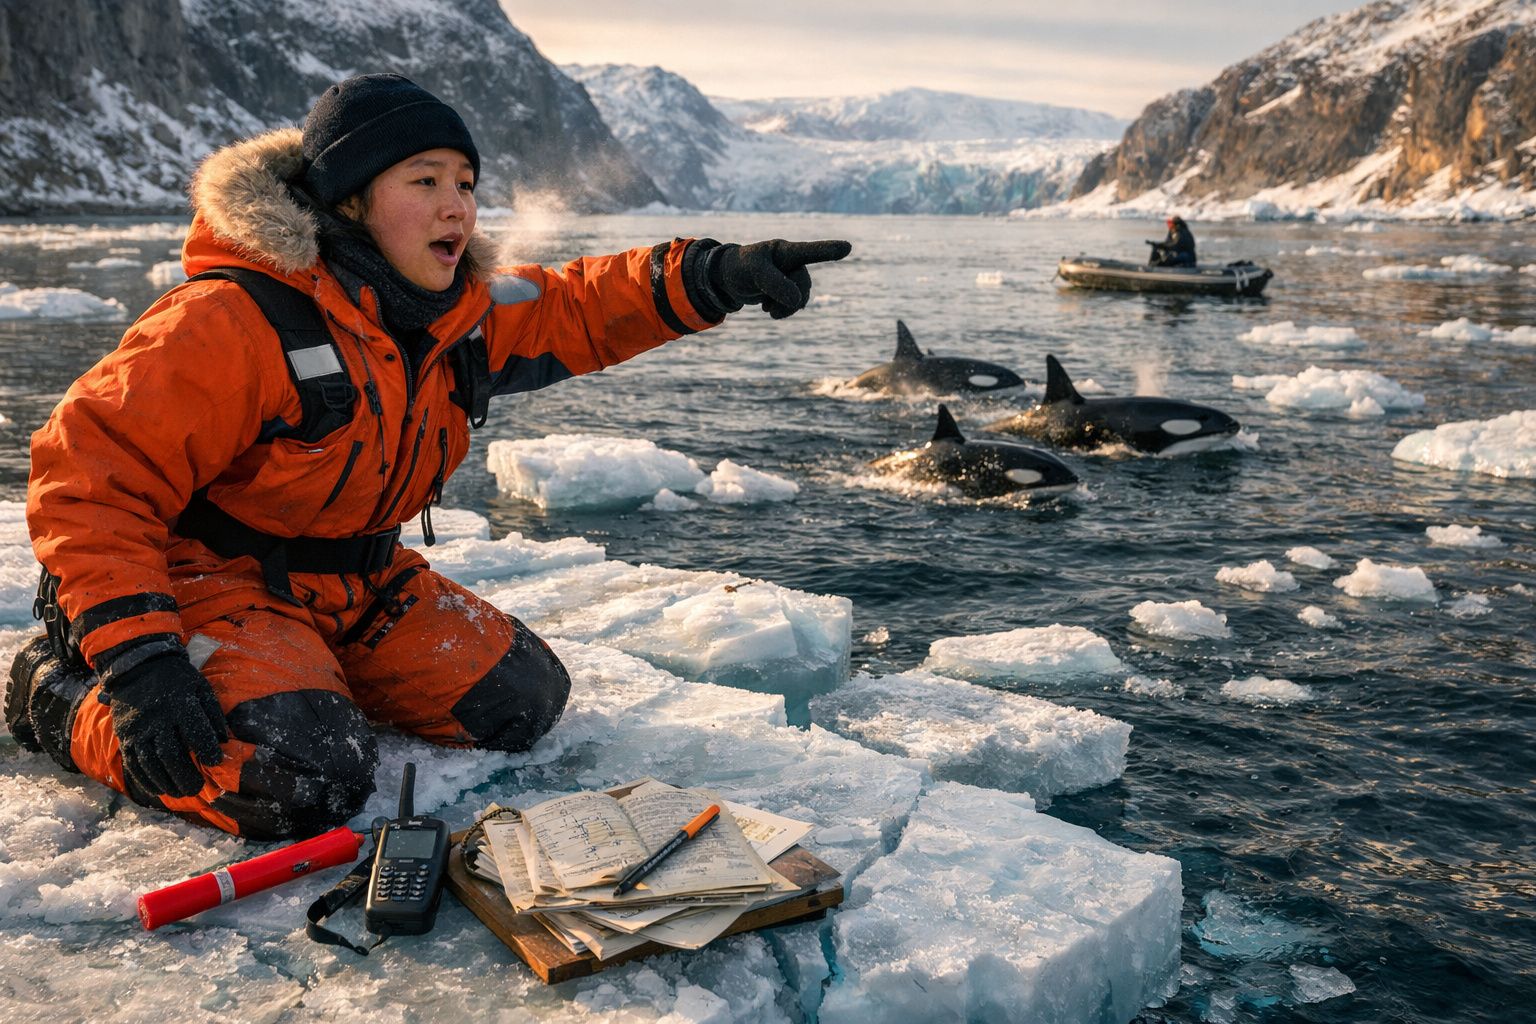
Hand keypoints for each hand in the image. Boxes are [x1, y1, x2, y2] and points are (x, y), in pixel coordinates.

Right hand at [106, 649, 227, 797]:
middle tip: (197, 789)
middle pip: (171, 754)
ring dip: (166, 782)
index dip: (207, 750)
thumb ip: (213, 713)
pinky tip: (158, 789)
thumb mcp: (200, 687)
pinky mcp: (124, 735)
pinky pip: (133, 763)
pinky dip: (146, 780)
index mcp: (179, 704)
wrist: (137, 667)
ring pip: (150, 763)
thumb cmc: (177, 679)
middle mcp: (156, 718)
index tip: (214, 762)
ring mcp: (137, 728)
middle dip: (185, 776)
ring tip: (180, 793)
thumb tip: (224, 741)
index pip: (196, 733)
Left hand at [707, 239, 851, 318]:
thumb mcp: (754, 273)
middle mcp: (792, 262)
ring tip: (767, 310)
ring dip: (786, 308)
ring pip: (801, 297)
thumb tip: (798, 300)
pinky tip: (767, 308)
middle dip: (790, 299)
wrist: (728, 278)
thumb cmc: (740, 267)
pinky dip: (783, 310)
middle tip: (769, 310)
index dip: (828, 250)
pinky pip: (794, 304)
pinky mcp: (786, 289)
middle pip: (804, 284)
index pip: (810, 251)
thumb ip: (775, 284)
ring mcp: (790, 276)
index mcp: (785, 250)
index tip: (847, 247)